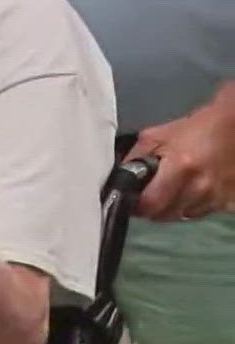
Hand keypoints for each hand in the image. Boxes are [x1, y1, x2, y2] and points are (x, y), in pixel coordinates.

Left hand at [128, 90, 234, 220]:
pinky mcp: (227, 202)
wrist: (232, 127)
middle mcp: (201, 187)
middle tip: (148, 194)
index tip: (131, 199)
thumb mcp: (155, 137)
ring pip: (182, 216)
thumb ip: (134, 159)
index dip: (136, 205)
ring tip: (170, 190)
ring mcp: (217, 197)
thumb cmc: (191, 129)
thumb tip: (119, 179)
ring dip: (171, 208)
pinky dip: (189, 206)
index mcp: (181, 168)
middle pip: (165, 215)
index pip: (150, 204)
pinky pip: (199, 213)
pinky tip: (189, 191)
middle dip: (152, 208)